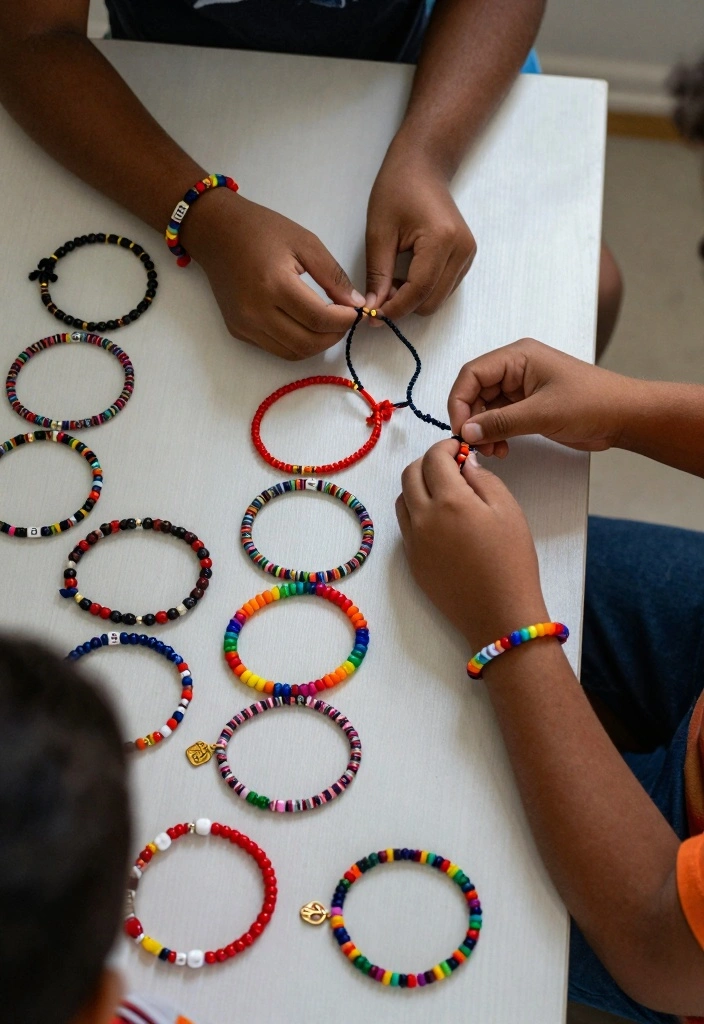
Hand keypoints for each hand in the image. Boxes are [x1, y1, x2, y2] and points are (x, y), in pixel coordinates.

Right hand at [182, 190, 363, 359]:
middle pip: (307, 343)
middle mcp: (256, 311)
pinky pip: (275, 349)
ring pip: (292, 353)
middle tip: (344, 320)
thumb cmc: (261, 229)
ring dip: (316, 345)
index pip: (319, 319)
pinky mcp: (238, 331)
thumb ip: (333, 275)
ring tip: (327, 325)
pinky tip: (303, 324)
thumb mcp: (305, 242)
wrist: (215, 231)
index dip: (344, 320)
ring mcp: (244, 325)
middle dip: (333, 336)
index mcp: (274, 285)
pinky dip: (296, 343)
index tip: (356, 311)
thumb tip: (357, 304)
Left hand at [365, 144, 475, 319]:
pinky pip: (443, 289)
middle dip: (404, 305)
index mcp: (442, 240)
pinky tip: (406, 275)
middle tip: (378, 294)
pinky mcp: (466, 258)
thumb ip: (377, 274)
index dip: (395, 308)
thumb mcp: (379, 232)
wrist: (423, 167)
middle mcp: (462, 251)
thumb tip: (373, 309)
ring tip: (391, 280)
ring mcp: (467, 255)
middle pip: (431, 302)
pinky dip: (423, 291)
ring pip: (438, 299)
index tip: (371, 316)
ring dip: (413, 299)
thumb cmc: (398, 190)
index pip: (419, 291)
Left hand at [396, 439, 546, 649]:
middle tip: (450, 467)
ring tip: (444, 492)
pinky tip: (441, 520)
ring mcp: (413, 541)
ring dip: (418, 486)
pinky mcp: (411, 561)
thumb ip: (483, 479)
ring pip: (402, 499)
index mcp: (449, 501)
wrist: (499, 615)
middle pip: (409, 474)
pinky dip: (416, 512)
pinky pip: (405, 525)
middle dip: (428, 463)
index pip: (433, 458)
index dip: (446, 447)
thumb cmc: (512, 561)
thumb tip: (464, 463)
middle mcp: (422, 518)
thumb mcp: (508, 511)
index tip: (459, 448)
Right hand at [448, 338, 633, 457]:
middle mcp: (516, 369)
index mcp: (518, 357)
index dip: (459, 401)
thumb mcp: (542, 413)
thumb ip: (500, 422)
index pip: (472, 374)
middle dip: (472, 420)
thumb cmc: (593, 403)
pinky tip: (502, 448)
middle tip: (474, 444)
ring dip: (484, 431)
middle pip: (475, 392)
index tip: (460, 429)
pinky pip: (500, 419)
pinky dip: (496, 434)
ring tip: (492, 450)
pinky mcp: (528, 406)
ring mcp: (521, 388)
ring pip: (486, 408)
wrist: (624, 417)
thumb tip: (467, 430)